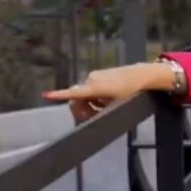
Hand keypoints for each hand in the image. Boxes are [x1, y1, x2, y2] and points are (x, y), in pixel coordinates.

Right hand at [42, 63, 169, 123]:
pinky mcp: (99, 74)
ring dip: (91, 103)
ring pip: (85, 94)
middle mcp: (91, 79)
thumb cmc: (131, 93)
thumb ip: (98, 111)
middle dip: (84, 109)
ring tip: (105, 106)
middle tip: (94, 116)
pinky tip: (107, 99)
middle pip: (78, 98)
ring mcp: (95, 75)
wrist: (143, 76)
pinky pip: (91, 88)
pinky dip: (95, 96)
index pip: (74, 92)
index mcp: (95, 88)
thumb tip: (83, 113)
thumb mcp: (115, 106)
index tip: (46, 96)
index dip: (59, 95)